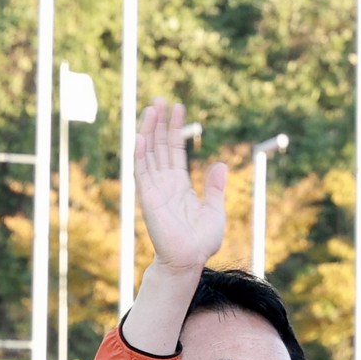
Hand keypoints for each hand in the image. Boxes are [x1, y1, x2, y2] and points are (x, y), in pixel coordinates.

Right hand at [131, 97, 227, 273]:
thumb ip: (215, 187)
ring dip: (150, 130)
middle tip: (161, 99)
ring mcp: (155, 189)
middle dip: (160, 123)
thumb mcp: (215, 210)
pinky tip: (142, 135)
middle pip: (159, 146)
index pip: (174, 151)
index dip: (175, 129)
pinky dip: (141, 153)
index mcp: (179, 185)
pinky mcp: (149, 198)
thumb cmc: (201, 242)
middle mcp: (164, 184)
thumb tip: (220, 163)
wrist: (189, 260)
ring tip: (153, 107)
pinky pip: (142, 171)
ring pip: (149, 153)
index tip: (178, 108)